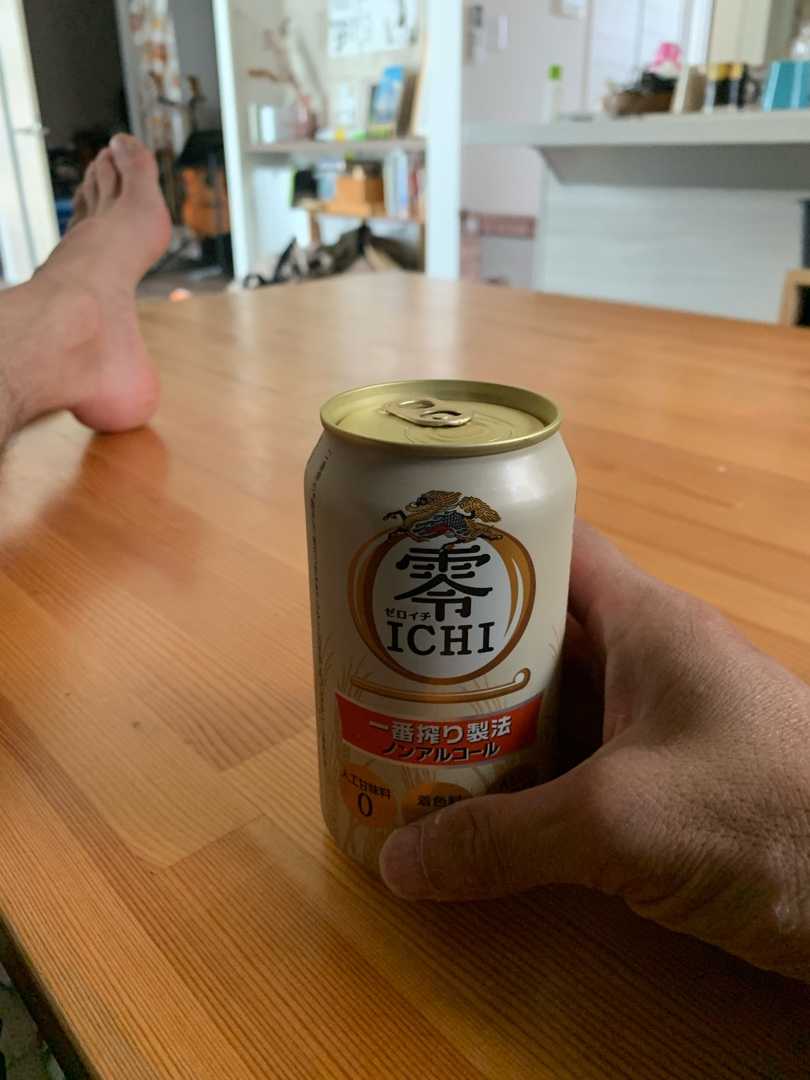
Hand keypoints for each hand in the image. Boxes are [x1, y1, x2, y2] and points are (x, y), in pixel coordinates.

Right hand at [379, 522, 809, 982]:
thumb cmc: (765, 818)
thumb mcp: (621, 823)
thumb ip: (506, 840)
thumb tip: (397, 863)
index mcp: (646, 623)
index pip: (552, 549)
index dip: (482, 547)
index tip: (406, 566)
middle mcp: (651, 660)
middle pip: (540, 633)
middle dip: (462, 652)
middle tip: (382, 673)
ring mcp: (663, 724)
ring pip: (557, 704)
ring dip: (490, 724)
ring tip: (409, 738)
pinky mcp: (670, 782)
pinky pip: (580, 761)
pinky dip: (529, 777)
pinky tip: (480, 806)